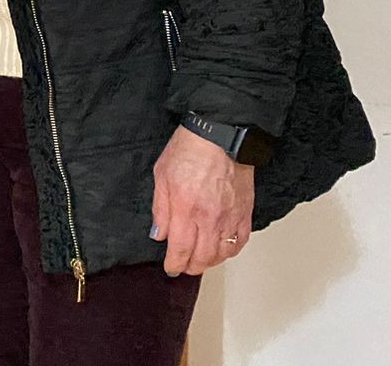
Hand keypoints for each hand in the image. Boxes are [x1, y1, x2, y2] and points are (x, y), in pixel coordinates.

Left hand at [150, 125, 254, 275]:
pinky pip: (241, 241)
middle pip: (203, 257)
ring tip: (201, 259)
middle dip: (191, 266)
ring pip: (223, 253)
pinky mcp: (245, 212)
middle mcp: (209, 217)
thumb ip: (160, 209)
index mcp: (185, 208)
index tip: (171, 268)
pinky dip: (231, 251)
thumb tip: (159, 234)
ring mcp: (230, 217)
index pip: (180, 249)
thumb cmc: (189, 150)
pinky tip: (222, 249)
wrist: (221, 136)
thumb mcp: (161, 175)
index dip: (175, 264)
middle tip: (184, 266)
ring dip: (210, 261)